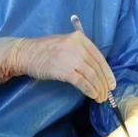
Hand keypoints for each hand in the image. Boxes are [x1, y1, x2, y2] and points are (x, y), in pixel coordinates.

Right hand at [0, 32, 115, 102]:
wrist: (26, 53)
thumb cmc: (45, 50)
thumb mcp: (66, 43)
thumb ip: (81, 52)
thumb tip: (97, 71)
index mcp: (80, 38)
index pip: (99, 57)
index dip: (107, 72)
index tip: (111, 83)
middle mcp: (77, 46)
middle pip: (96, 67)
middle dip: (104, 83)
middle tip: (107, 94)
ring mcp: (71, 57)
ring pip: (91, 76)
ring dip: (98, 89)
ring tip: (100, 98)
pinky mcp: (63, 70)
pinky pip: (82, 82)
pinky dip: (90, 90)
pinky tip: (92, 95)